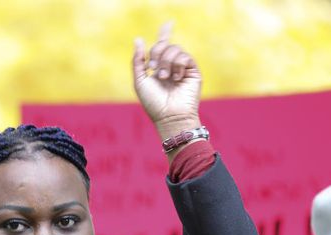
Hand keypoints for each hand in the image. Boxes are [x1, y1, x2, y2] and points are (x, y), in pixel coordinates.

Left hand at [132, 22, 201, 140]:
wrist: (169, 115)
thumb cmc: (153, 103)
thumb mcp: (140, 81)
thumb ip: (138, 61)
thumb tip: (139, 40)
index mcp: (159, 67)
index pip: (162, 46)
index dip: (165, 34)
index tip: (168, 23)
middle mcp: (171, 66)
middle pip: (164, 45)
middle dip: (157, 52)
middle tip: (153, 67)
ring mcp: (182, 68)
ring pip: (175, 49)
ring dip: (166, 61)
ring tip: (164, 77)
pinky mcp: (192, 71)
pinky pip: (185, 56)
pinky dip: (177, 65)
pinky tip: (176, 78)